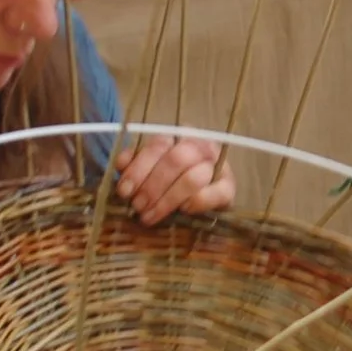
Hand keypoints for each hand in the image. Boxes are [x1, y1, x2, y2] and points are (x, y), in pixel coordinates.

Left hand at [116, 134, 234, 224]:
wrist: (204, 197)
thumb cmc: (171, 181)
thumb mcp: (151, 168)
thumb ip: (136, 164)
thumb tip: (122, 164)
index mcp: (179, 135)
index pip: (158, 145)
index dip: (138, 168)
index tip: (124, 191)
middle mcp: (201, 145)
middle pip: (175, 160)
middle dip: (152, 187)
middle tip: (137, 207)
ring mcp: (218, 165)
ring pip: (192, 178)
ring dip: (167, 199)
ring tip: (150, 215)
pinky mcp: (229, 188)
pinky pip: (215, 193)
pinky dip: (196, 202)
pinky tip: (183, 211)